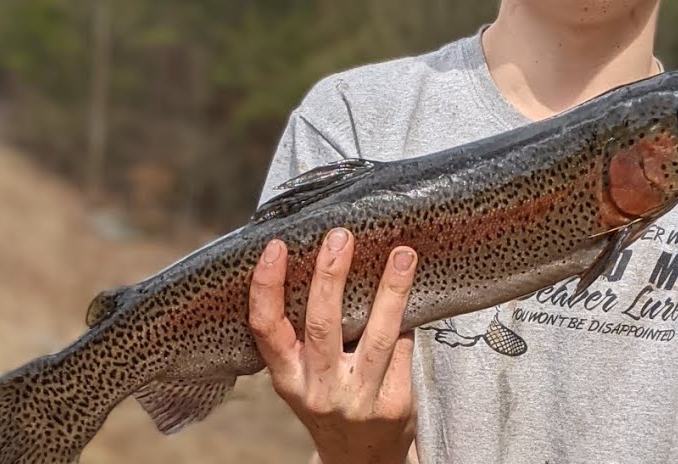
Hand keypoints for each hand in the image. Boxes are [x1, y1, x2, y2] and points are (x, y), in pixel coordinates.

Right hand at [248, 228, 417, 463]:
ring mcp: (358, 399)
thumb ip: (305, 334)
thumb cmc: (330, 401)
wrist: (361, 459)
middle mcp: (319, 391)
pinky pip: (403, 349)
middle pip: (322, 326)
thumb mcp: (303, 376)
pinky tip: (411, 291)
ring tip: (402, 254)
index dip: (266, 287)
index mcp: (287, 378)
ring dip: (390, 291)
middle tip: (341, 236)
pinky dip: (406, 317)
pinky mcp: (394, 403)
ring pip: (378, 336)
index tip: (275, 248)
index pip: (266, 329)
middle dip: (331, 276)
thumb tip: (325, 258)